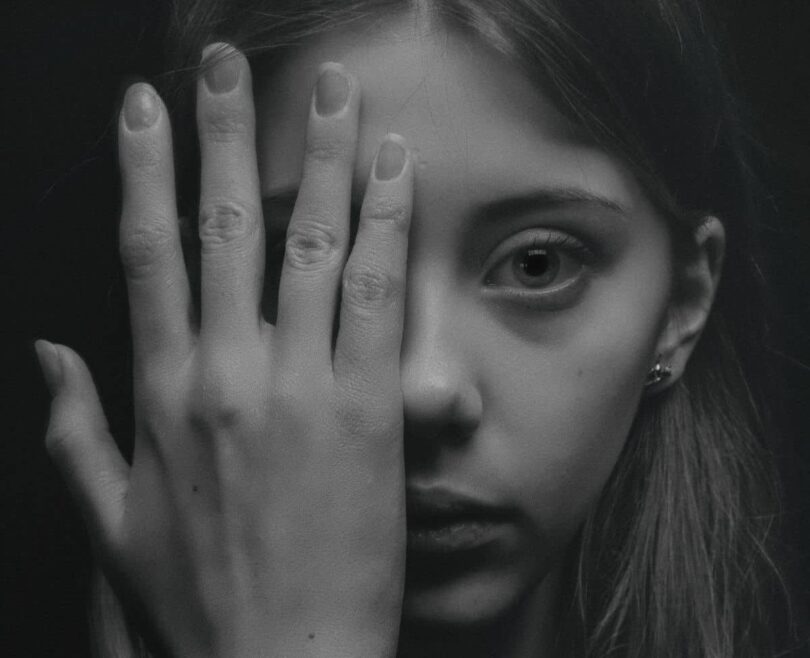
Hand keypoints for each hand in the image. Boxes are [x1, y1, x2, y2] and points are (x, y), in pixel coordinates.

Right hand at [35, 43, 412, 656]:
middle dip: (223, 132)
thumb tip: (49, 350)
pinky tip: (392, 168)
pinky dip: (384, 222)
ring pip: (310, 242)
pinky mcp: (367, 407)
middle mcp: (227, 373)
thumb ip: (74, 428)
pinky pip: (375, 293)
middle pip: (223, 225)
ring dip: (321, 155)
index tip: (145, 107)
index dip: (143, 170)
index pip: (145, 253)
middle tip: (226, 62)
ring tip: (334, 91)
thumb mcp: (112, 517)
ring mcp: (300, 385)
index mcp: (161, 393)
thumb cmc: (201, 596)